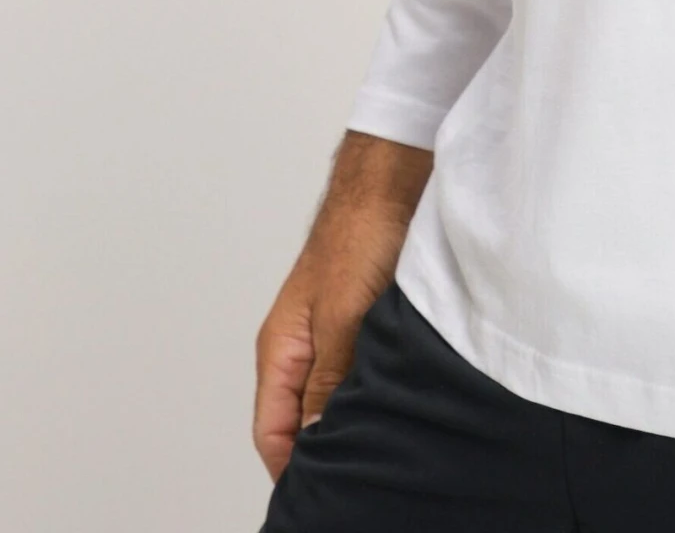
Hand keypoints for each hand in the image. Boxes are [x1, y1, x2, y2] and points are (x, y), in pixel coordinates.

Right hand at [252, 131, 432, 480]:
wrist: (393, 178)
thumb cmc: (360, 232)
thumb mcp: (344, 316)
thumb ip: (328, 380)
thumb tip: (316, 441)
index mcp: (282, 349)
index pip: (272, 432)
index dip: (293, 470)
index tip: (323, 496)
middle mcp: (303, 346)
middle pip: (302, 421)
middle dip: (326, 450)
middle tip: (362, 477)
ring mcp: (334, 333)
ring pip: (336, 397)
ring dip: (355, 420)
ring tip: (384, 448)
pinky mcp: (366, 321)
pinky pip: (363, 372)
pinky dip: (376, 391)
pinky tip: (403, 404)